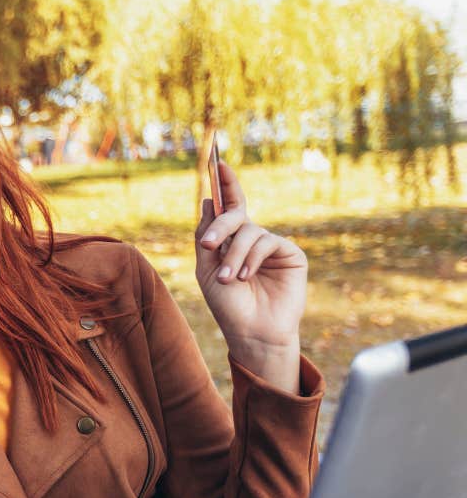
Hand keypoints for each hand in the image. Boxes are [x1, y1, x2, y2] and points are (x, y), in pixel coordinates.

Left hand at [195, 162, 306, 392]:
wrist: (252, 332)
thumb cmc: (228, 305)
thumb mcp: (207, 270)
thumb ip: (207, 237)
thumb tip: (209, 201)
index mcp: (231, 241)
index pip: (228, 208)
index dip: (226, 186)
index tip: (218, 164)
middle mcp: (252, 239)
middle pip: (236, 215)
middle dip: (221, 226)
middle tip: (209, 245)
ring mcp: (272, 246)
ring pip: (250, 232)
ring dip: (234, 255)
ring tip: (229, 279)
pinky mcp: (291, 254)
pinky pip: (267, 242)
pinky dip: (251, 259)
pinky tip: (245, 277)